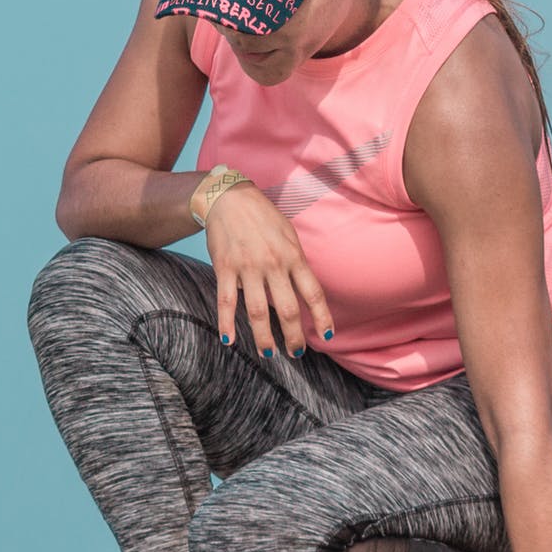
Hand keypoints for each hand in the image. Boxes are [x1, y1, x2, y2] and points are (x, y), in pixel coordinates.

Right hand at [203, 182, 333, 357]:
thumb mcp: (288, 235)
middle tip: (296, 353)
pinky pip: (226, 301)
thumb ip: (295, 263)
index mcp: (293, 256)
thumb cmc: (262, 216)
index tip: (327, 336)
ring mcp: (248, 267)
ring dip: (264, 337)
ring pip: (257, 311)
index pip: (313, 293)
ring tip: (268, 354)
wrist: (229, 197)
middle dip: (294, 336)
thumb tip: (301, 291)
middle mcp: (273, 264)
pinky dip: (226, 323)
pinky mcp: (225, 268)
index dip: (322, 317)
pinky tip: (230, 341)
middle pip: (287, 309)